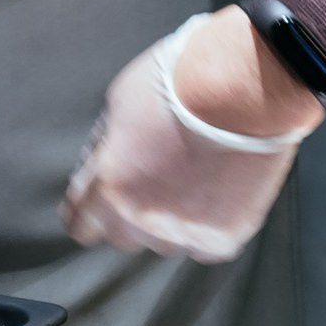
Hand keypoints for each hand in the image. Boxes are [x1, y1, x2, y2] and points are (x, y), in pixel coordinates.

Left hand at [63, 9, 320, 261]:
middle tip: (152, 180)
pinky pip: (205, 244)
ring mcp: (185, 232)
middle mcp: (141, 219)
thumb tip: (101, 166)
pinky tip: (217, 192)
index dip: (86, 212)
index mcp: (108, 187)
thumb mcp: (118, 106)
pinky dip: (208, 225)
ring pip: (165, 242)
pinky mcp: (223, 238)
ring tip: (192, 178)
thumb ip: (107, 150)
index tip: (95, 204)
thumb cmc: (180, 82)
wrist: (245, 88)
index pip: (81, 224)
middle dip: (129, 213)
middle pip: (122, 235)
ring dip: (170, 219)